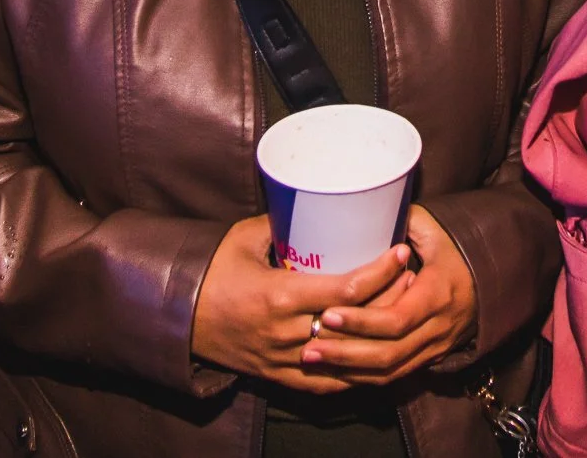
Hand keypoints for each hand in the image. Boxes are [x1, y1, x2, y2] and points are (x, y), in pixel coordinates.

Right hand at [191, 215, 407, 393]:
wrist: (175, 316)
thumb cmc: (211, 270)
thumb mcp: (246, 238)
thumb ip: (283, 224)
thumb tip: (315, 203)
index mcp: (281, 296)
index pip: (347, 289)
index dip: (381, 272)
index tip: (401, 253)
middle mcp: (287, 332)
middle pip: (355, 323)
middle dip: (390, 300)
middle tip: (411, 278)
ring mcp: (284, 359)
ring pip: (347, 356)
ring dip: (378, 337)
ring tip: (400, 313)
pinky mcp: (278, 376)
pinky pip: (325, 382)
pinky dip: (352, 371)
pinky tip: (373, 356)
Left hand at [300, 205, 477, 385]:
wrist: (495, 280)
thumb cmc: (455, 249)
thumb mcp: (434, 229)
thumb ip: (401, 220)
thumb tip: (362, 205)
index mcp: (437, 294)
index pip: (396, 319)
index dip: (361, 321)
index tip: (327, 312)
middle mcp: (437, 327)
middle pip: (388, 353)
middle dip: (345, 353)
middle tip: (307, 345)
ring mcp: (434, 348)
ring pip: (389, 371)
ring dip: (348, 370)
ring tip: (312, 359)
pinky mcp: (428, 359)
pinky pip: (394, 377)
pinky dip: (363, 378)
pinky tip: (334, 371)